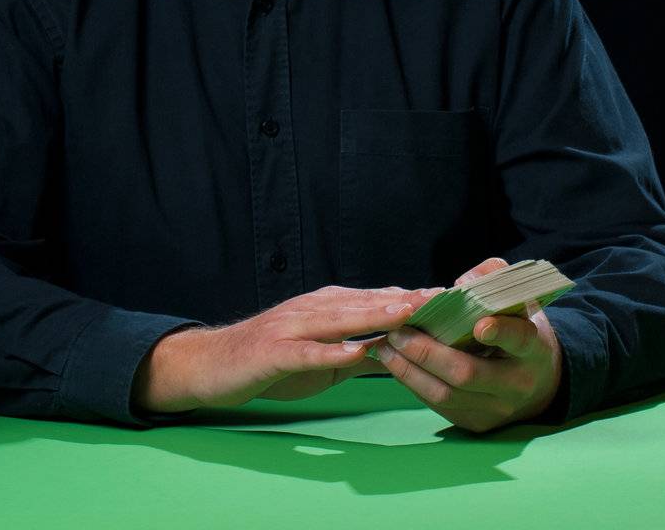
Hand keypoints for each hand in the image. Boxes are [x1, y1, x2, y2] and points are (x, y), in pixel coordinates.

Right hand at [133, 284, 441, 411]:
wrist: (212, 364)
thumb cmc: (270, 361)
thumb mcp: (323, 357)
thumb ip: (359, 349)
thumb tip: (401, 350)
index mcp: (329, 307)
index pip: (380, 299)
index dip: (416, 299)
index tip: (453, 299)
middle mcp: (314, 309)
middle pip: (367, 303)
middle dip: (406, 301)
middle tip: (444, 299)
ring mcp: (293, 328)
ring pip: (340, 319)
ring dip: (374, 316)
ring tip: (408, 314)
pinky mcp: (274, 352)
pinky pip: (306, 352)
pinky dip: (330, 352)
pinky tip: (352, 352)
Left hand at [370, 256, 563, 432]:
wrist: (539, 385)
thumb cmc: (521, 331)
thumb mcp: (519, 301)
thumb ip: (494, 279)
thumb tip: (462, 284)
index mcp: (534, 349)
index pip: (519, 340)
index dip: (500, 332)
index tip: (478, 325)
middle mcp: (517, 385)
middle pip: (468, 374)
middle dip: (427, 353)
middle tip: (398, 333)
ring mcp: (495, 409)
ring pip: (446, 395)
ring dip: (409, 371)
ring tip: (386, 347)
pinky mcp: (475, 422)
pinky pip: (438, 405)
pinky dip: (413, 383)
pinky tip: (396, 364)